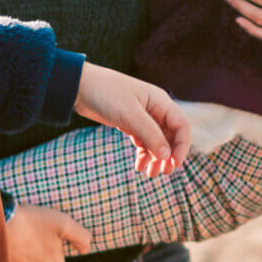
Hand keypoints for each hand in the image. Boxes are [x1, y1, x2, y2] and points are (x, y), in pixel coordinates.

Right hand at [3, 204, 91, 261]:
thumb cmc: (31, 221)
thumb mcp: (62, 222)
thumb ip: (80, 236)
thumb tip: (87, 249)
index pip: (56, 259)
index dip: (48, 245)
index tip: (38, 234)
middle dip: (36, 257)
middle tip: (26, 238)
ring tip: (15, 243)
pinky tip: (7, 251)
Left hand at [72, 64, 191, 175]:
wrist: (78, 87)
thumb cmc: (106, 94)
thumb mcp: (130, 115)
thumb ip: (150, 134)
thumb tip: (167, 156)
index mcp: (160, 101)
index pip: (181, 126)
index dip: (182, 146)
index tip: (174, 163)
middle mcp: (155, 109)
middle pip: (171, 136)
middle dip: (169, 155)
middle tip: (164, 173)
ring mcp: (142, 117)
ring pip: (157, 142)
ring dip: (156, 158)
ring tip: (150, 174)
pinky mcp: (130, 124)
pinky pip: (143, 142)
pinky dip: (144, 154)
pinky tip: (139, 166)